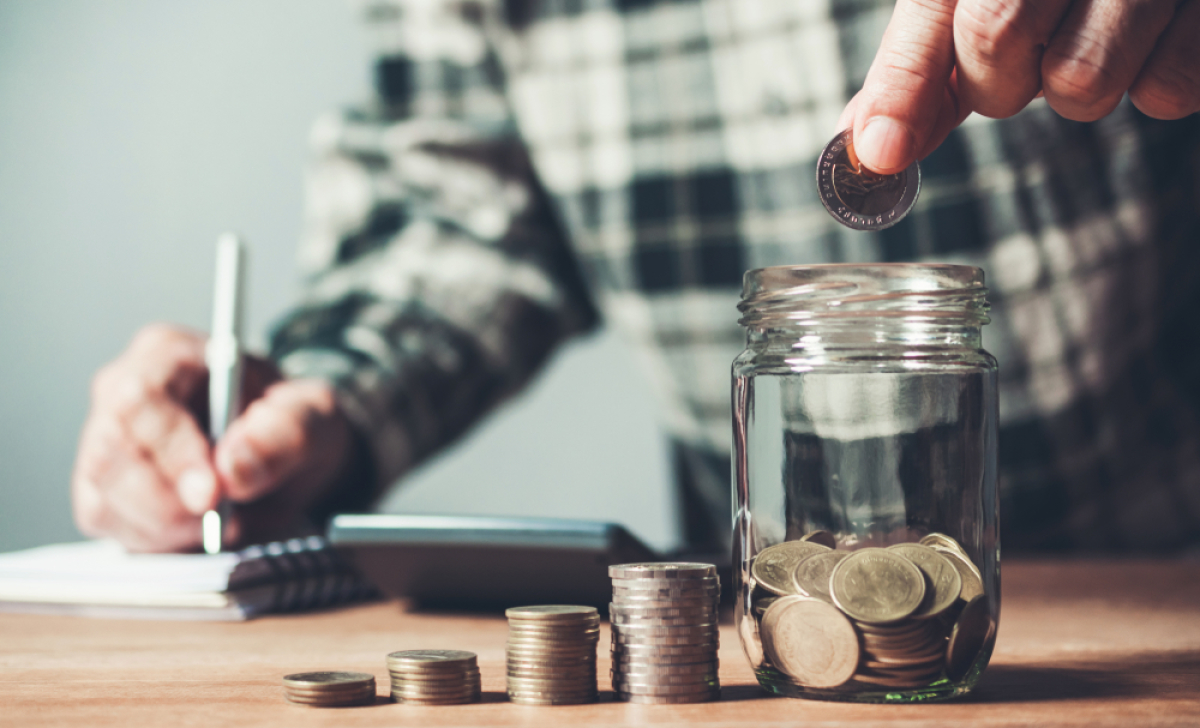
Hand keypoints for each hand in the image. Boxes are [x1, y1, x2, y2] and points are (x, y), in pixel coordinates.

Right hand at [72, 324, 352, 551]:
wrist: (292, 454)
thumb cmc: (295, 422)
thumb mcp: (315, 416)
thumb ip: (286, 432)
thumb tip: (233, 468)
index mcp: (167, 353)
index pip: (141, 398)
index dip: (172, 450)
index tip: (211, 494)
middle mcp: (121, 393)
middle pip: (110, 455)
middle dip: (169, 503)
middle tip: (225, 522)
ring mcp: (105, 444)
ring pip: (105, 498)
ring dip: (168, 527)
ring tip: (224, 522)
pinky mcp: (105, 490)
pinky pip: (111, 527)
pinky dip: (157, 541)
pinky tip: (197, 530)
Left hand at [839, 0, 1199, 173]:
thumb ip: (923, 68)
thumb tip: (871, 147)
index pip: (934, 17)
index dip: (903, 90)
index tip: (880, 156)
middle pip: (998, 46)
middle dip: (999, 82)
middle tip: (1030, 50)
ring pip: (1081, 81)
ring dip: (1076, 86)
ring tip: (1093, 34)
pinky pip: (1166, 90)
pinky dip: (1152, 83)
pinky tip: (1150, 37)